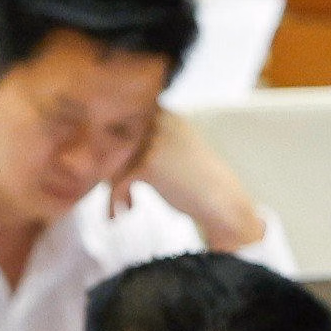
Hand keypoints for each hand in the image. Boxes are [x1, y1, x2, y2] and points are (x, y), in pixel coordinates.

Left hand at [109, 111, 264, 250]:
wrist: (221, 202)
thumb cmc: (197, 182)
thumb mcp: (174, 151)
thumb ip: (146, 144)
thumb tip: (108, 152)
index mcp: (166, 116)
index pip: (123, 127)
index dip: (115, 152)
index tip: (119, 173)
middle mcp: (158, 123)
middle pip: (113, 144)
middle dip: (111, 170)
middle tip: (117, 190)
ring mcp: (153, 143)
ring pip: (112, 162)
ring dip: (112, 187)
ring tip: (120, 205)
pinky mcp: (148, 165)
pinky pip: (118, 182)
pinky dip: (115, 201)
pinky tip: (122, 213)